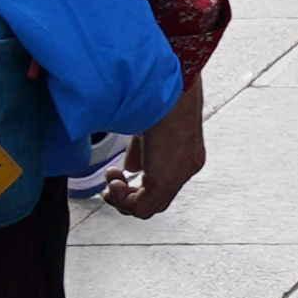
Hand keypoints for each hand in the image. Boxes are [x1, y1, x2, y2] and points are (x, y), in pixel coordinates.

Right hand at [100, 91, 210, 219]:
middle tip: (110, 187)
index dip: (137, 184)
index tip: (118, 175)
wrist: (170, 90)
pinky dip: (122, 200)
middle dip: (128, 197)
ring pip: (150, 207)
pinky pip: (142, 207)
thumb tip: (130, 168)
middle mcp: (186, 168)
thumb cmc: (160, 97)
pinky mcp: (166, 180)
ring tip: (112, 183)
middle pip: (157, 200)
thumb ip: (140, 151)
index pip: (164, 183)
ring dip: (123, 199)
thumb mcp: (147, 128)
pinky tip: (114, 182)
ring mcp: (179, 176)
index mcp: (185, 154)